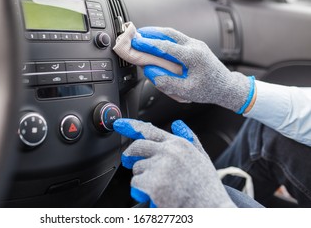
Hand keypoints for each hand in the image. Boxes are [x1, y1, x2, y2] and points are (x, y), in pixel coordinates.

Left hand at [113, 118, 235, 207]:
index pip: (150, 130)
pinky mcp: (153, 183)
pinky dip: (141, 191)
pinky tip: (156, 196)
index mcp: (179, 144)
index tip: (119, 124)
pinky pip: (136, 184)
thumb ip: (189, 138)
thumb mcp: (202, 157)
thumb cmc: (206, 187)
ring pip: (137, 168)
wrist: (212, 209)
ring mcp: (160, 167)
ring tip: (159, 187)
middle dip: (130, 155)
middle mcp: (168, 151)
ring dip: (142, 178)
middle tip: (128, 161)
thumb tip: (177, 124)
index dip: (131, 126)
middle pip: (137, 147)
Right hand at [125, 25, 254, 112]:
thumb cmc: (210, 90)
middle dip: (150, 33)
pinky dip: (164, 38)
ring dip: (156, 33)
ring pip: (172, 34)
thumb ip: (167, 82)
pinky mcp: (195, 46)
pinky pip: (177, 38)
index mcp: (193, 56)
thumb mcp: (187, 91)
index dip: (148, 44)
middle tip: (135, 34)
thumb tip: (151, 73)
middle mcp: (194, 46)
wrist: (226, 87)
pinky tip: (156, 41)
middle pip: (168, 34)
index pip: (166, 47)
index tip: (136, 42)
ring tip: (142, 34)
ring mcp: (195, 44)